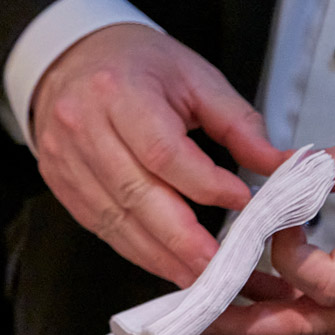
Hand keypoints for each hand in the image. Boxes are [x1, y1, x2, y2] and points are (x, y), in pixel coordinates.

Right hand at [30, 23, 280, 287]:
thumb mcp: (196, 78)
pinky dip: (134, 247)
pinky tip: (164, 261)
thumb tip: (277, 167)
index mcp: (118, 91)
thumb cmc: (136, 65)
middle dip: (182, 238)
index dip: (203, 185)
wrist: (71, 58)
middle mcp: (81, 124)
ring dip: (159, 254)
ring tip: (199, 276)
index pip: (162, 151)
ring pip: (113, 217)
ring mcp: (63, 156)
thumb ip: (239, 124)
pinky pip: (97, 223)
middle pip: (134, 192)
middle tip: (220, 266)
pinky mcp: (58, 179)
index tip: (241, 203)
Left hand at [203, 143, 334, 334]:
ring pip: (302, 325)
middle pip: (302, 327)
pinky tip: (244, 283)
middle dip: (243, 324)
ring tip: (201, 300)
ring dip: (251, 315)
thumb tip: (310, 160)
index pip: (323, 285)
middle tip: (194, 312)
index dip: (289, 254)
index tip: (274, 218)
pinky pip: (311, 311)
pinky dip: (276, 300)